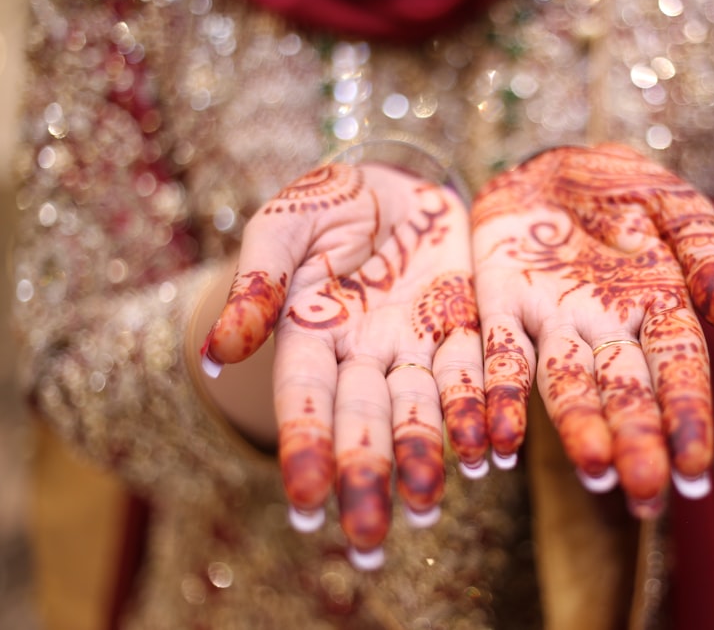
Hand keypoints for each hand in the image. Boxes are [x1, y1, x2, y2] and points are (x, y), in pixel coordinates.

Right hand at [201, 162, 484, 565]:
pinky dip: (482, 411)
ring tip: (430, 504)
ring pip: (422, 407)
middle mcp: (364, 354)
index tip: (306, 501)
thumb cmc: (328, 201)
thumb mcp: (286, 225)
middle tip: (368, 539)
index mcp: (311, 336)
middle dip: (366, 474)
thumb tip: (216, 352)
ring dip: (427, 455)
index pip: (306, 398)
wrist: (396, 182)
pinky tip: (490, 450)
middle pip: (365, 418)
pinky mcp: (465, 327)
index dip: (306, 445)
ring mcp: (416, 345)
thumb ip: (259, 283)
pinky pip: (477, 372)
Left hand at [471, 144, 713, 516]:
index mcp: (659, 307)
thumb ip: (706, 253)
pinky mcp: (502, 308)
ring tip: (593, 471)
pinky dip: (502, 397)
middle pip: (624, 390)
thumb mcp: (674, 204)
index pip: (678, 370)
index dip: (687, 417)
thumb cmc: (622, 186)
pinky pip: (501, 357)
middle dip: (637, 440)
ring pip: (567, 384)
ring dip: (578, 429)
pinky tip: (501, 440)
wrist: (549, 163)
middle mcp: (608, 328)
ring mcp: (553, 322)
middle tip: (646, 493)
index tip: (695, 470)